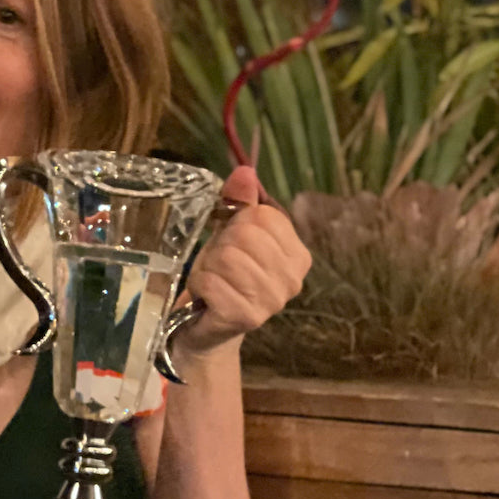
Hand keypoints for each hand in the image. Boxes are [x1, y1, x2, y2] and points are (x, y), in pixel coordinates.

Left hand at [178, 166, 310, 361]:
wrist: (207, 326)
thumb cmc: (224, 276)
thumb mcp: (231, 233)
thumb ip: (240, 201)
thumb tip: (245, 172)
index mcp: (297, 255)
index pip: (263, 216)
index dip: (237, 222)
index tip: (232, 242)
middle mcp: (292, 279)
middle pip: (245, 234)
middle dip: (221, 245)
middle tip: (219, 265)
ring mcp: (271, 301)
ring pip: (227, 257)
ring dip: (209, 265)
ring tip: (214, 279)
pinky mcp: (246, 317)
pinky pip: (212, 281)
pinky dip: (201, 283)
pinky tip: (207, 296)